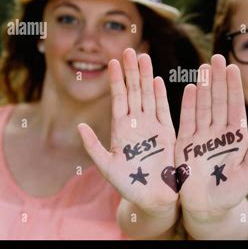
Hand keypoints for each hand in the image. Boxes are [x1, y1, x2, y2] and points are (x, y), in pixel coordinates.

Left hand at [78, 48, 177, 213]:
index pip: (118, 98)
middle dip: (131, 71)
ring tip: (143, 57)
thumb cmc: (128, 185)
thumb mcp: (106, 166)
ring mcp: (153, 126)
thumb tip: (80, 127)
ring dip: (145, 77)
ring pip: (148, 96)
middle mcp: (137, 123)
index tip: (112, 61)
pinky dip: (160, 96)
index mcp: (121, 129)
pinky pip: (164, 111)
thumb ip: (93, 147)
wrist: (152, 198)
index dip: (116, 80)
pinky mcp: (167, 133)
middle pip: (134, 92)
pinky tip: (157, 80)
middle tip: (129, 49)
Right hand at [175, 55, 247, 219]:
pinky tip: (191, 88)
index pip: (235, 106)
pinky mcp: (185, 143)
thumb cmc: (230, 193)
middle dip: (218, 79)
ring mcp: (201, 136)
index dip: (234, 87)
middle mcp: (219, 132)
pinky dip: (188, 104)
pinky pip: (187, 120)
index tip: (232, 67)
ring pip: (203, 106)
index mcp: (236, 137)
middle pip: (218, 100)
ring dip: (204, 87)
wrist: (207, 208)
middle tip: (216, 57)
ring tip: (203, 67)